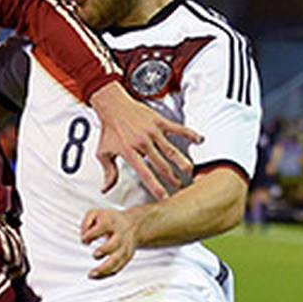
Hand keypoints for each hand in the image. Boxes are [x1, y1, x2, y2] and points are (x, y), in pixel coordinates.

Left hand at [81, 208, 142, 277]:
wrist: (133, 225)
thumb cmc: (110, 220)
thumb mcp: (96, 214)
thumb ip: (86, 223)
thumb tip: (83, 237)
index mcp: (112, 222)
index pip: (103, 227)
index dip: (91, 234)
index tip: (84, 240)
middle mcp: (120, 235)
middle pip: (114, 244)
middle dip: (104, 250)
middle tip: (95, 255)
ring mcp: (125, 247)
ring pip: (117, 260)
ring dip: (105, 269)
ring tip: (92, 274)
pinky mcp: (126, 257)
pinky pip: (118, 268)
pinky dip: (107, 274)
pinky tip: (97, 276)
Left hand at [89, 82, 202, 198]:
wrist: (112, 104)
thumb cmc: (109, 128)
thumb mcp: (103, 152)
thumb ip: (108, 172)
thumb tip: (106, 188)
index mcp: (129, 151)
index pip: (145, 173)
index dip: (155, 186)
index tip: (164, 197)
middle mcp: (142, 142)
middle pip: (161, 164)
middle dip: (172, 178)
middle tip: (180, 188)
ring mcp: (152, 131)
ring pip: (171, 150)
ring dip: (182, 162)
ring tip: (190, 172)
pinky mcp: (159, 121)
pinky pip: (177, 129)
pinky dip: (189, 134)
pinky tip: (199, 140)